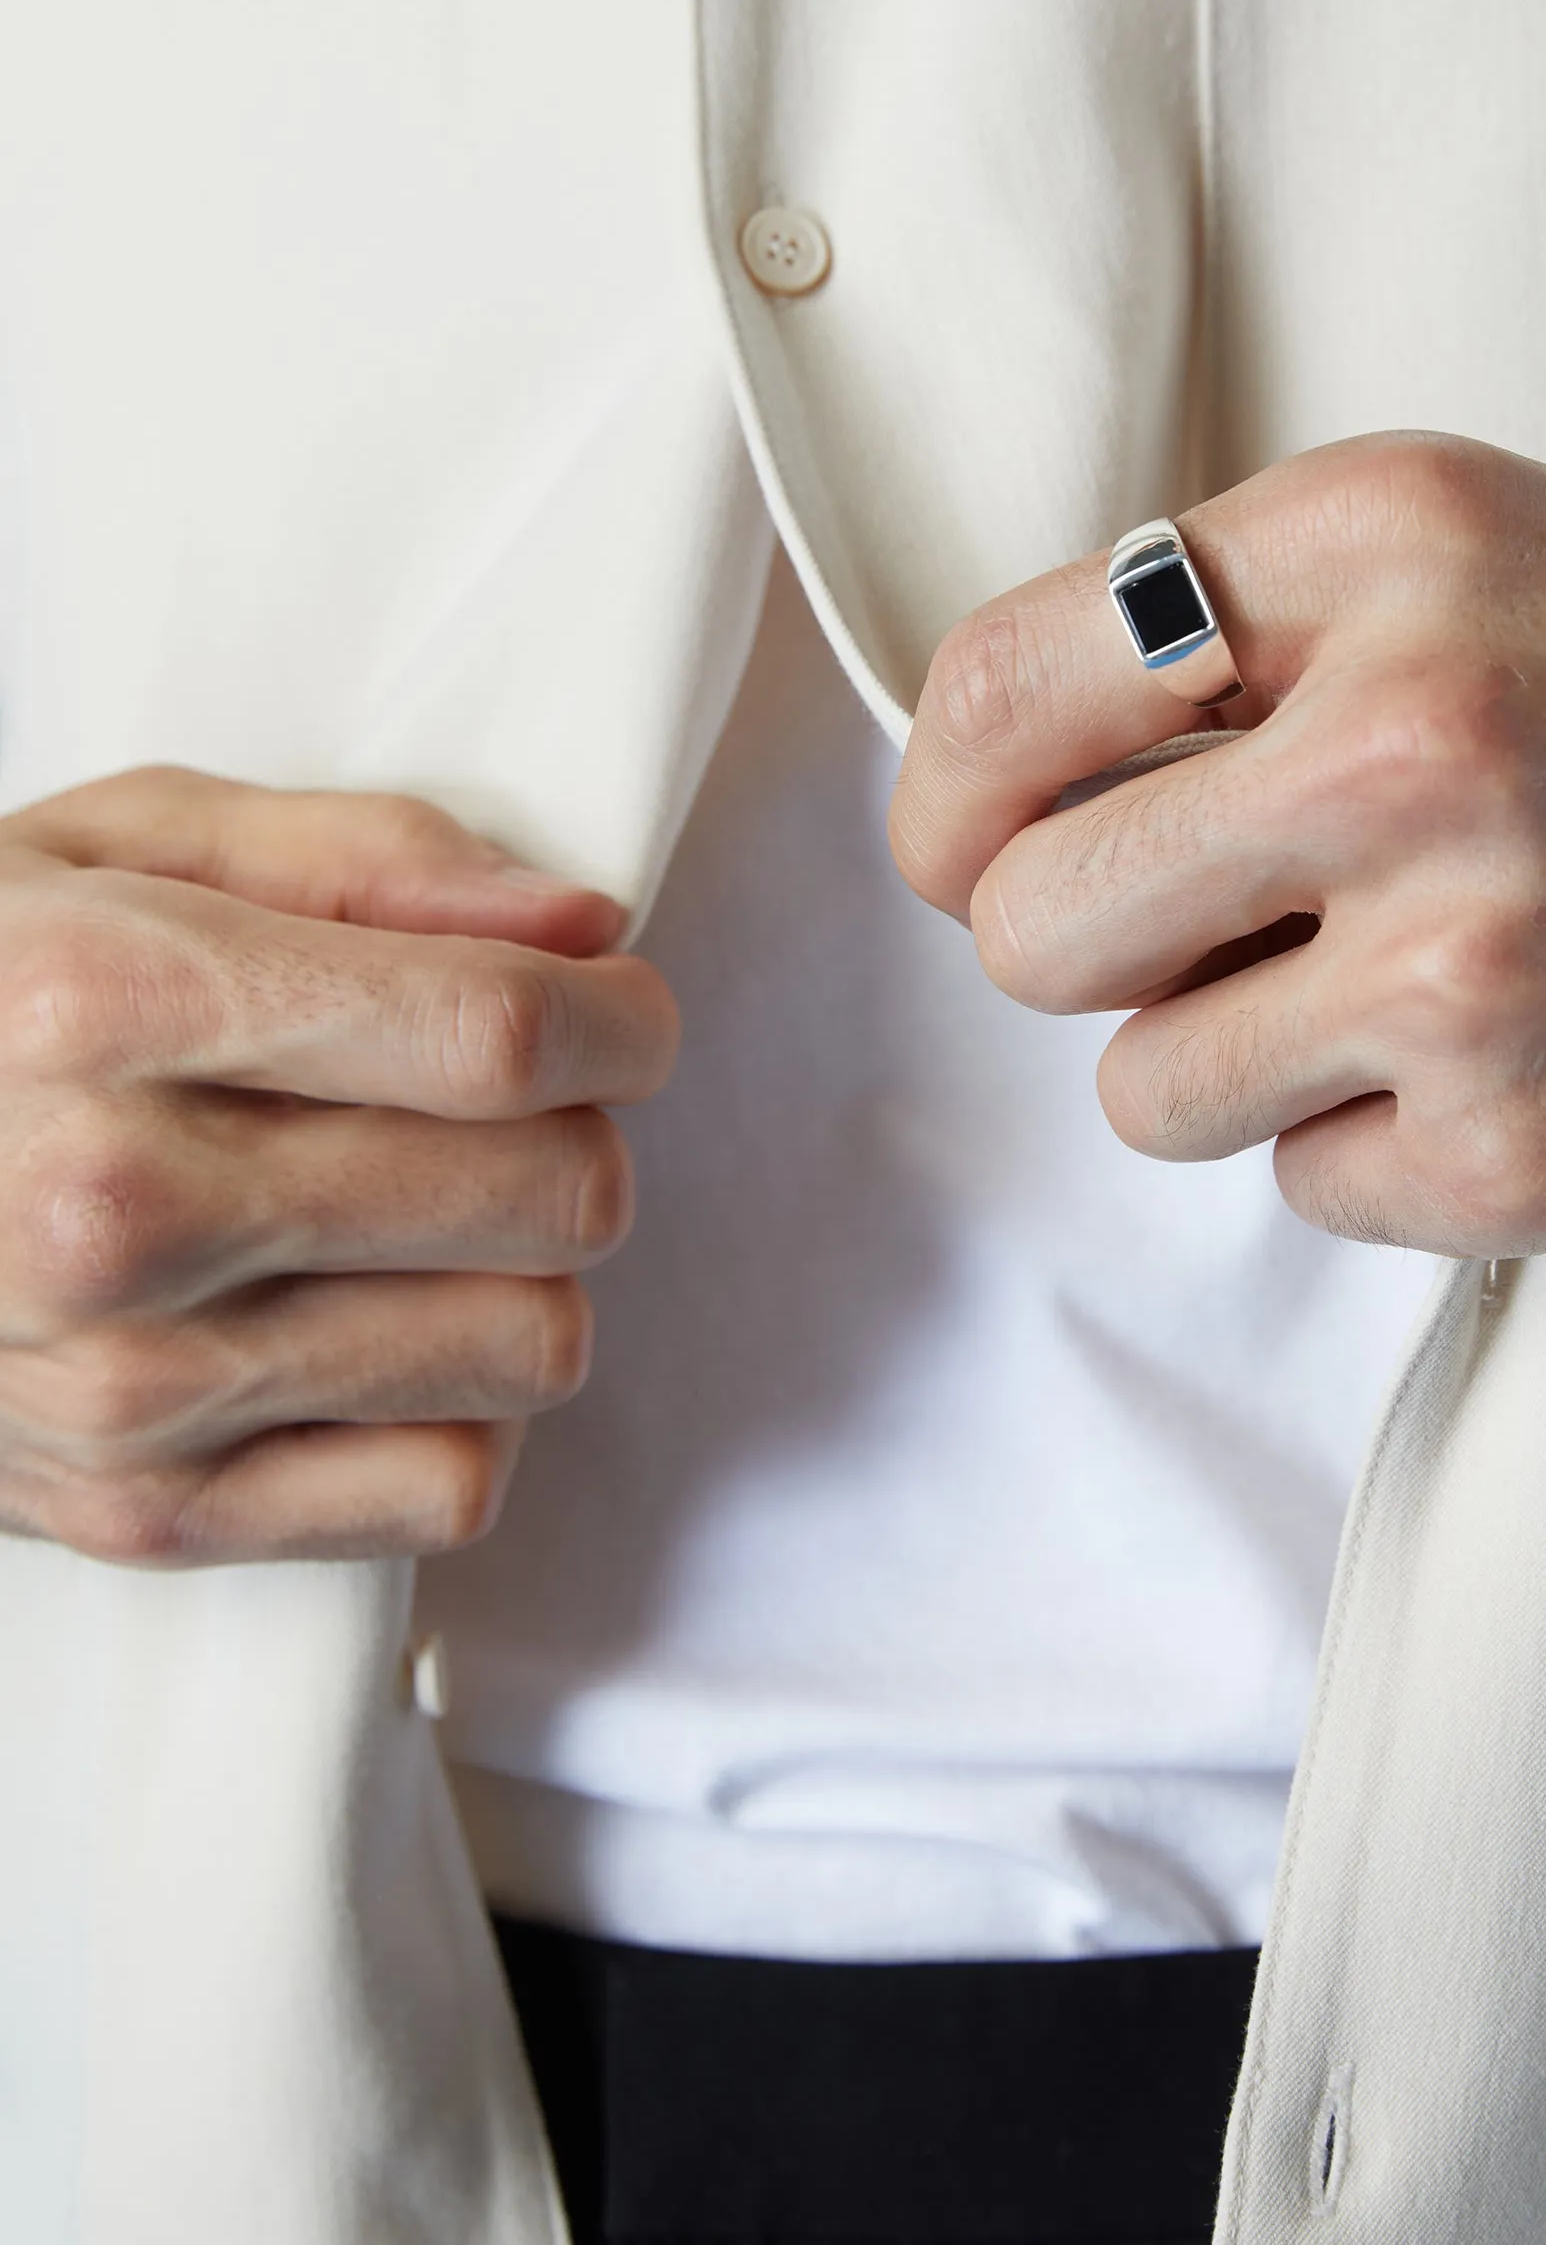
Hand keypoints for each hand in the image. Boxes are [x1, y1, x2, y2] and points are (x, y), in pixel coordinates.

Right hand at [0, 767, 677, 1563]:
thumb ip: (362, 859)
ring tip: (424, 1209)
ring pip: (531, 1345)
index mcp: (110, 1006)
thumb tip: (582, 924)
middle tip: (506, 1101)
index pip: (494, 1036)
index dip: (617, 1020)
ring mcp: (128, 1389)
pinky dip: (455, 1404)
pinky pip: (450, 1484)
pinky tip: (374, 1323)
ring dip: (523, 1268)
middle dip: (577, 1130)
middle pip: (546, 1195)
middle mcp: (115, 1212)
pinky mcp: (145, 1516)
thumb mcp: (118, 845)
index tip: (618, 1010)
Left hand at [891, 435, 1545, 1259]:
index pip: (996, 689)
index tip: (966, 846)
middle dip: (1084, 947)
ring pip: (1140, 1089)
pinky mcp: (1524, 1155)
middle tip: (1200, 929)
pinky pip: (1295, 1188)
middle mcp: (1415, 740)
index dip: (943, 800)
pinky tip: (1505, 1062)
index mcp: (1382, 542)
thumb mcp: (1477, 544)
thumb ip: (1236, 620)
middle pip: (1027, 925)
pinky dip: (1370, 1147)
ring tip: (1389, 990)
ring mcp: (1471, 965)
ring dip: (1230, 1059)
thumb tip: (987, 784)